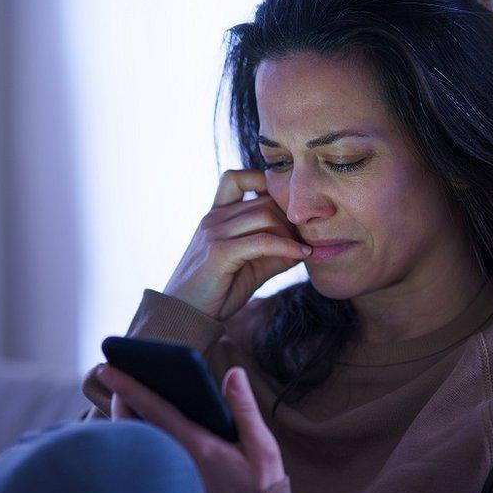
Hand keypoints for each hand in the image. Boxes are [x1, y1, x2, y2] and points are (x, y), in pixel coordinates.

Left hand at [97, 363, 285, 492]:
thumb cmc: (259, 485)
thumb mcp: (262, 446)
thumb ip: (244, 408)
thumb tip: (234, 373)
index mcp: (197, 445)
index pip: (155, 409)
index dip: (129, 387)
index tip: (108, 368)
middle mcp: (177, 456)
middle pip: (135, 423)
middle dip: (120, 396)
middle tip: (112, 372)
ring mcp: (172, 467)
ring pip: (137, 437)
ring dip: (126, 413)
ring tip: (124, 390)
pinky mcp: (173, 475)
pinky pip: (146, 448)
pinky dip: (137, 429)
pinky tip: (141, 416)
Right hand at [163, 169, 310, 320]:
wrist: (186, 315)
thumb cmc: (217, 292)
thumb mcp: (249, 266)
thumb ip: (272, 251)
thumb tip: (305, 245)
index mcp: (215, 216)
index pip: (237, 178)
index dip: (264, 182)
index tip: (288, 208)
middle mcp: (213, 218)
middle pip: (263, 200)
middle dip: (290, 218)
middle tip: (306, 238)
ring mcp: (214, 232)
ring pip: (265, 215)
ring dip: (291, 232)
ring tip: (304, 248)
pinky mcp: (220, 251)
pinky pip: (263, 240)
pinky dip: (287, 246)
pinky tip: (301, 254)